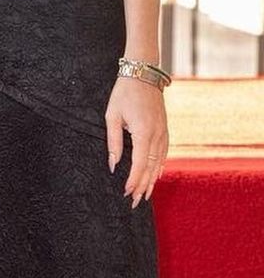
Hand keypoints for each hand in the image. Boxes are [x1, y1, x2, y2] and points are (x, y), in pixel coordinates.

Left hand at [105, 76, 168, 206]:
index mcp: (143, 132)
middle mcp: (157, 135)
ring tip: (145, 195)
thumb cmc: (124, 94)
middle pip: (151, 167)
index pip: (139, 163)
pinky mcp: (165, 130)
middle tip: (135, 202)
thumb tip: (113, 165)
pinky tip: (155, 176)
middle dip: (143, 186)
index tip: (126, 193)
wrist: (144, 75)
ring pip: (159, 163)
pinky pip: (164, 154)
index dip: (134, 180)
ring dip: (152, 180)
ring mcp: (164, 132)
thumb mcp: (112, 116)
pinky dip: (159, 167)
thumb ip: (113, 142)